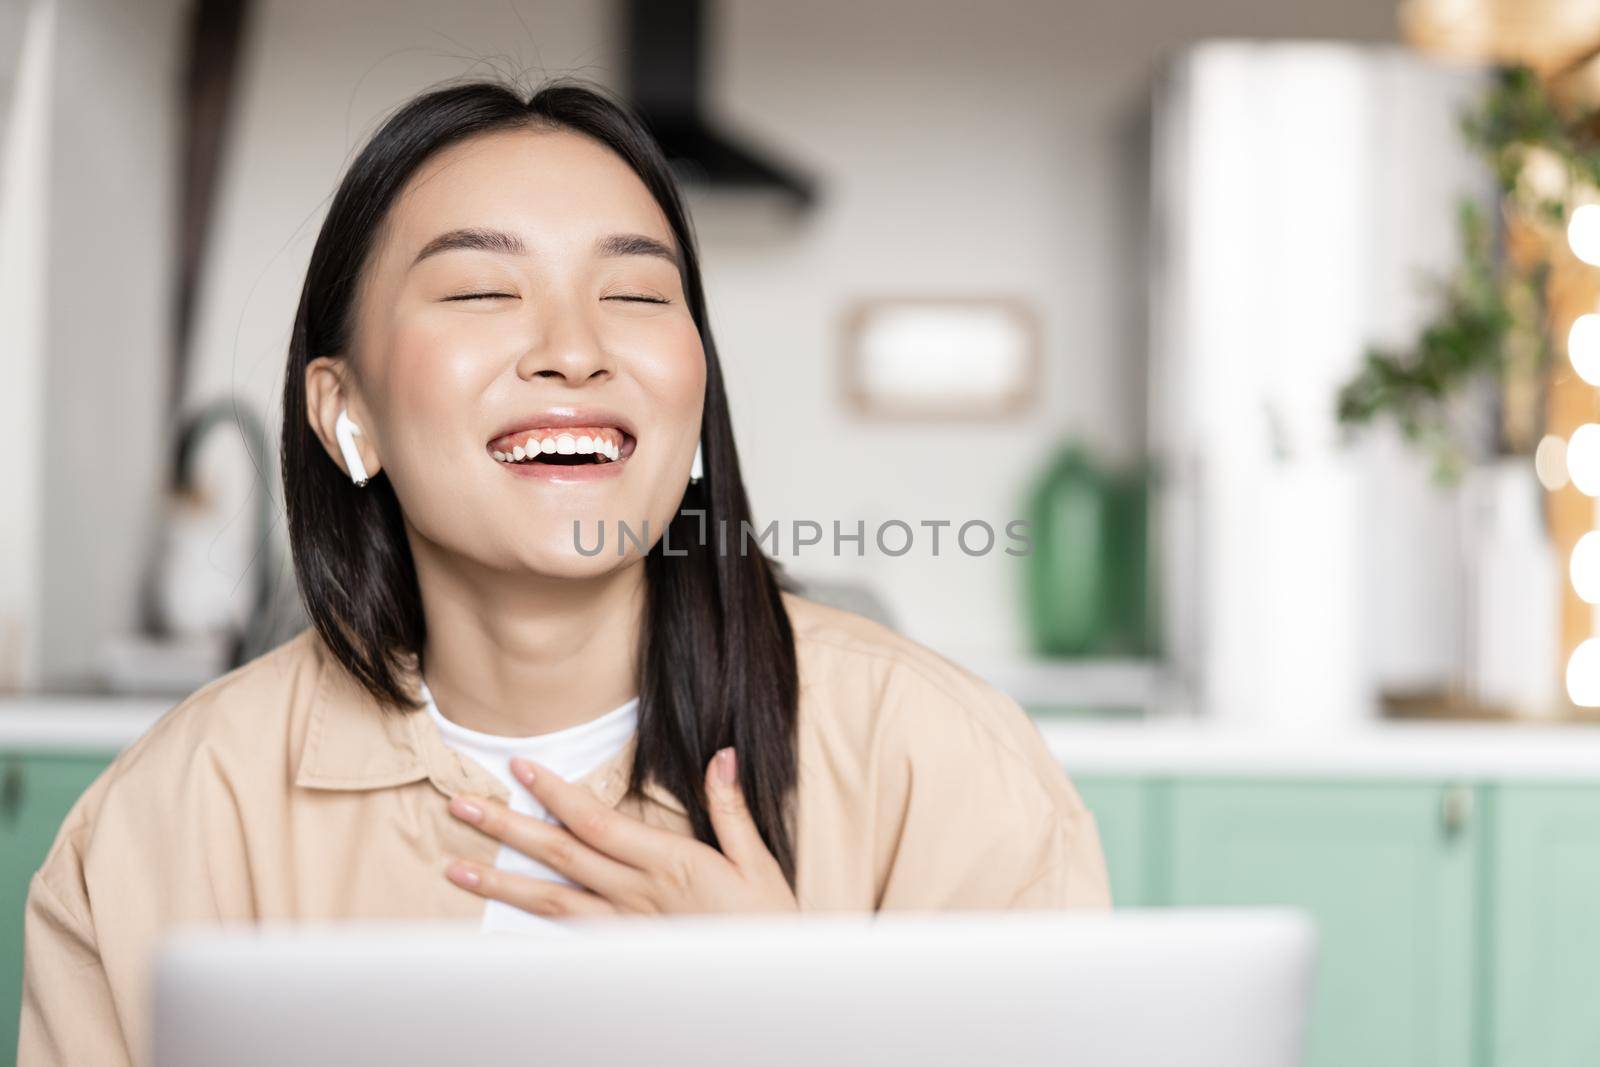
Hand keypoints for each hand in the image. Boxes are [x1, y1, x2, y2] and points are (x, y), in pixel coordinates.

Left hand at [442, 746, 798, 918]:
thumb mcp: (758, 860)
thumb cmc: (768, 922)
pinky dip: (528, 933)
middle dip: (508, 830)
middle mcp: (638, 896)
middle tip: (461, 806)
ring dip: (501, 884)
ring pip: (552, 902)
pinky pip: (568, 940)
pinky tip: (497, 929)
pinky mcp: (624, 952)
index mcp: (670, 864)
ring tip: (456, 869)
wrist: (770, 989)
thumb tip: (722, 755)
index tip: (522, 767)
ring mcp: (626, 928)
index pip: (598, 823)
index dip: (557, 794)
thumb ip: (729, 807)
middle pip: (561, 857)